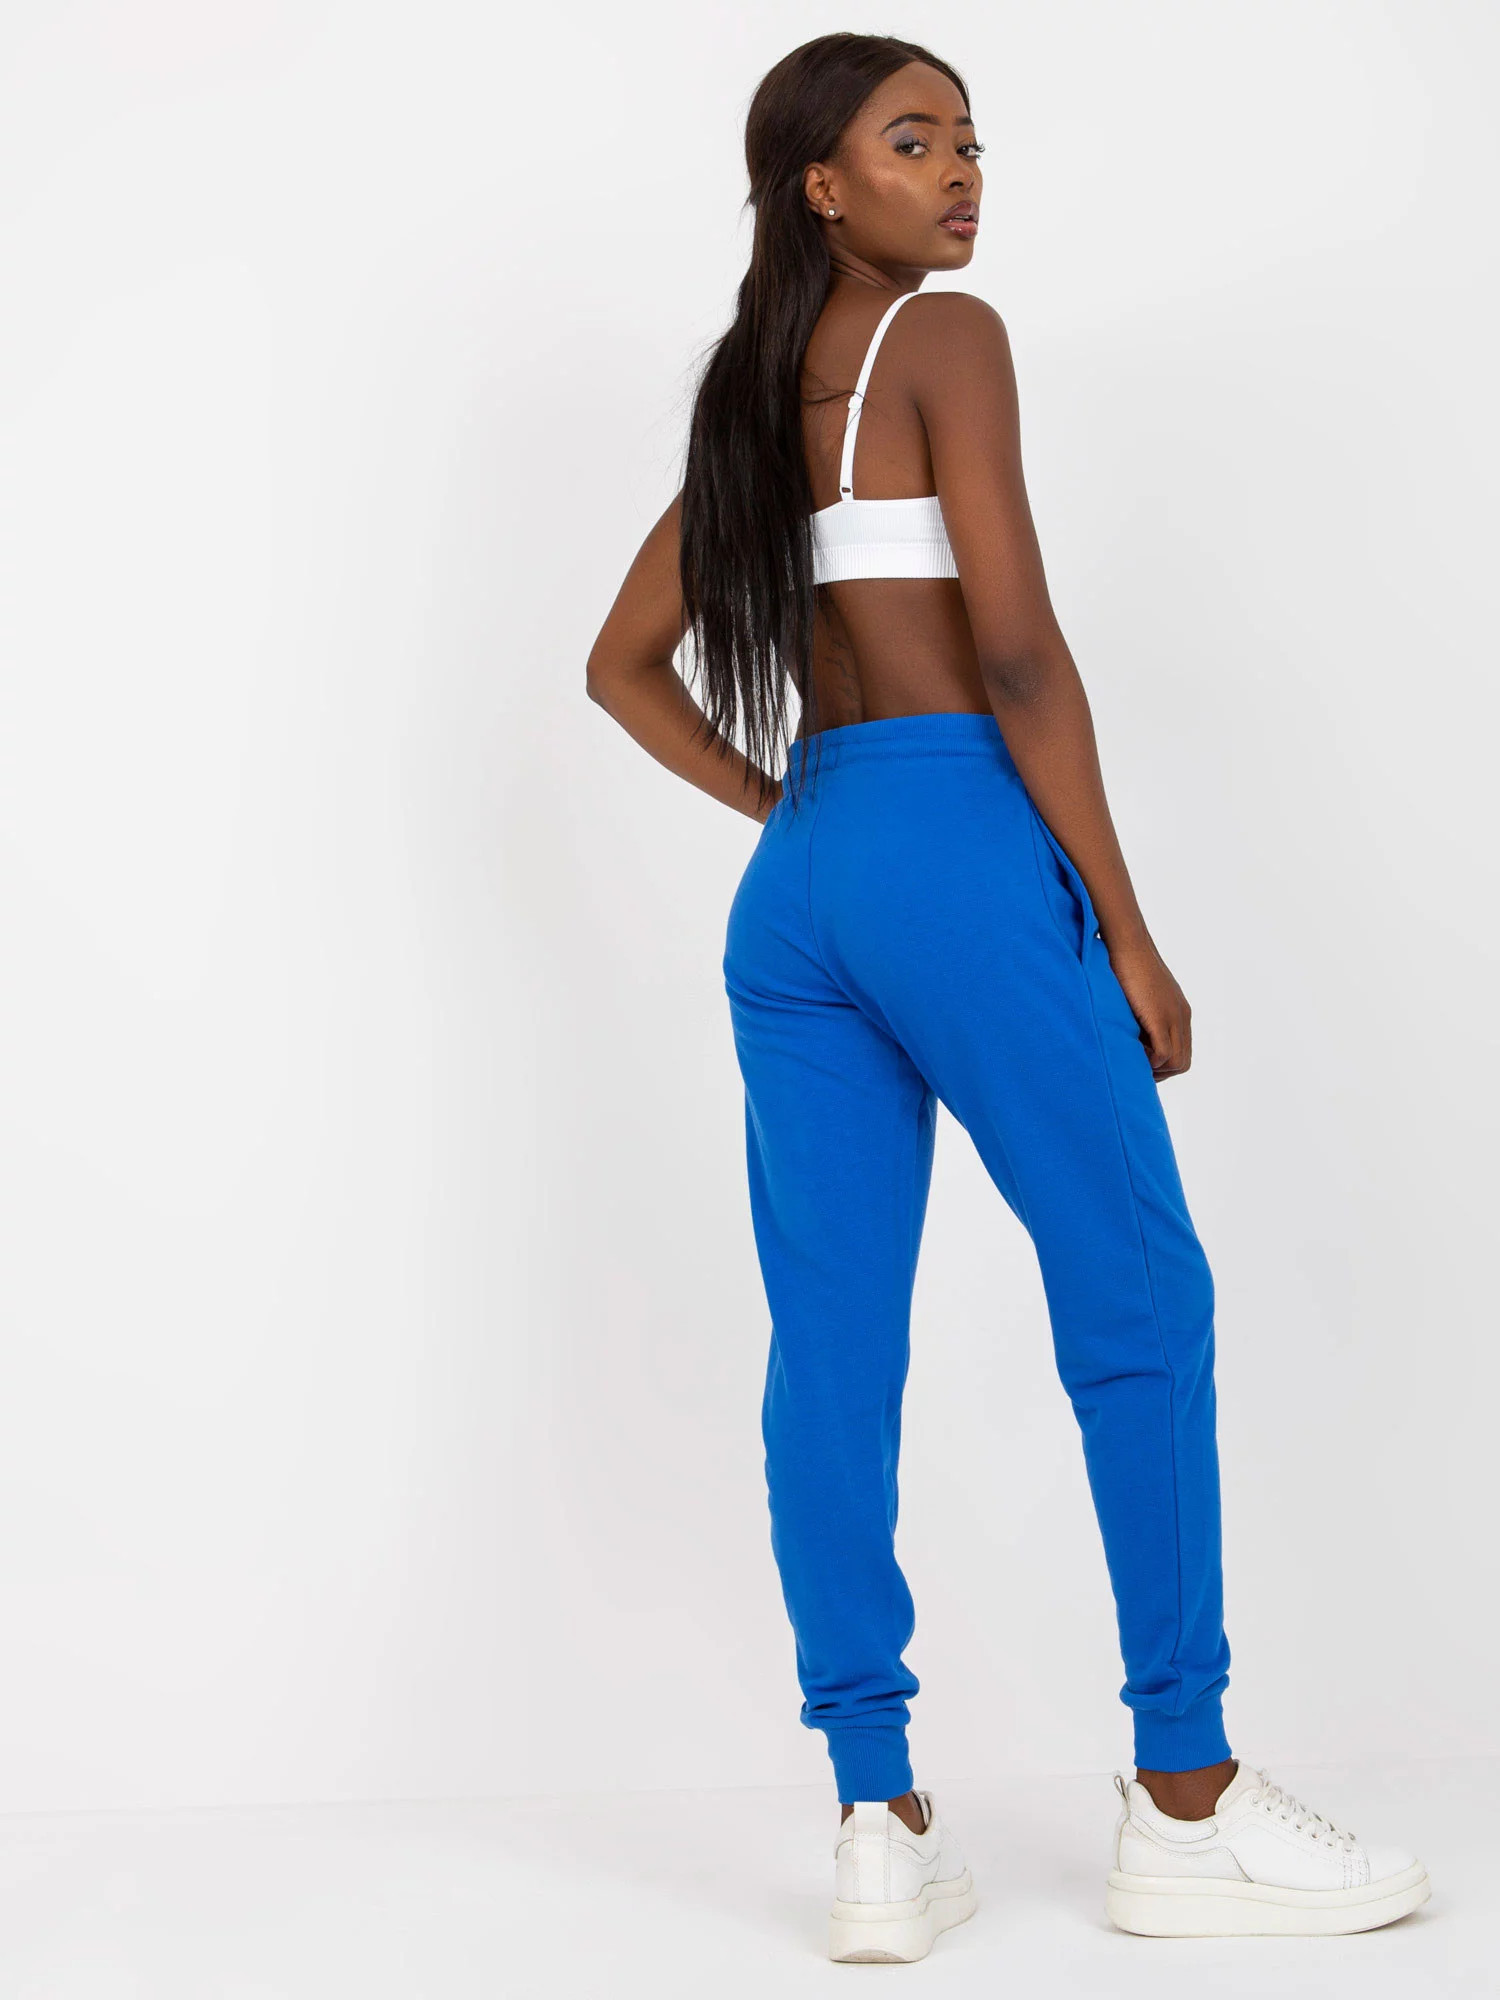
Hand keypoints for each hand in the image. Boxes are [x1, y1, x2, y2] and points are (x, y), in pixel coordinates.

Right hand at [1104, 934, 1191, 1079]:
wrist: (1127, 943)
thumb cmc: (1124, 963)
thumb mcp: (1139, 993)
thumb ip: (1143, 1011)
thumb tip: (1129, 1028)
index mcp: (1179, 1011)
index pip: (1181, 1052)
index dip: (1162, 1064)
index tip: (1140, 1061)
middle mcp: (1182, 1016)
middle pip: (1183, 1063)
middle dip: (1160, 1072)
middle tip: (1136, 1067)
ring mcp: (1173, 1017)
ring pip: (1177, 1063)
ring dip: (1154, 1069)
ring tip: (1132, 1058)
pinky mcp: (1160, 1017)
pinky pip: (1163, 1054)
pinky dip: (1149, 1061)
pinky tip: (1132, 1050)